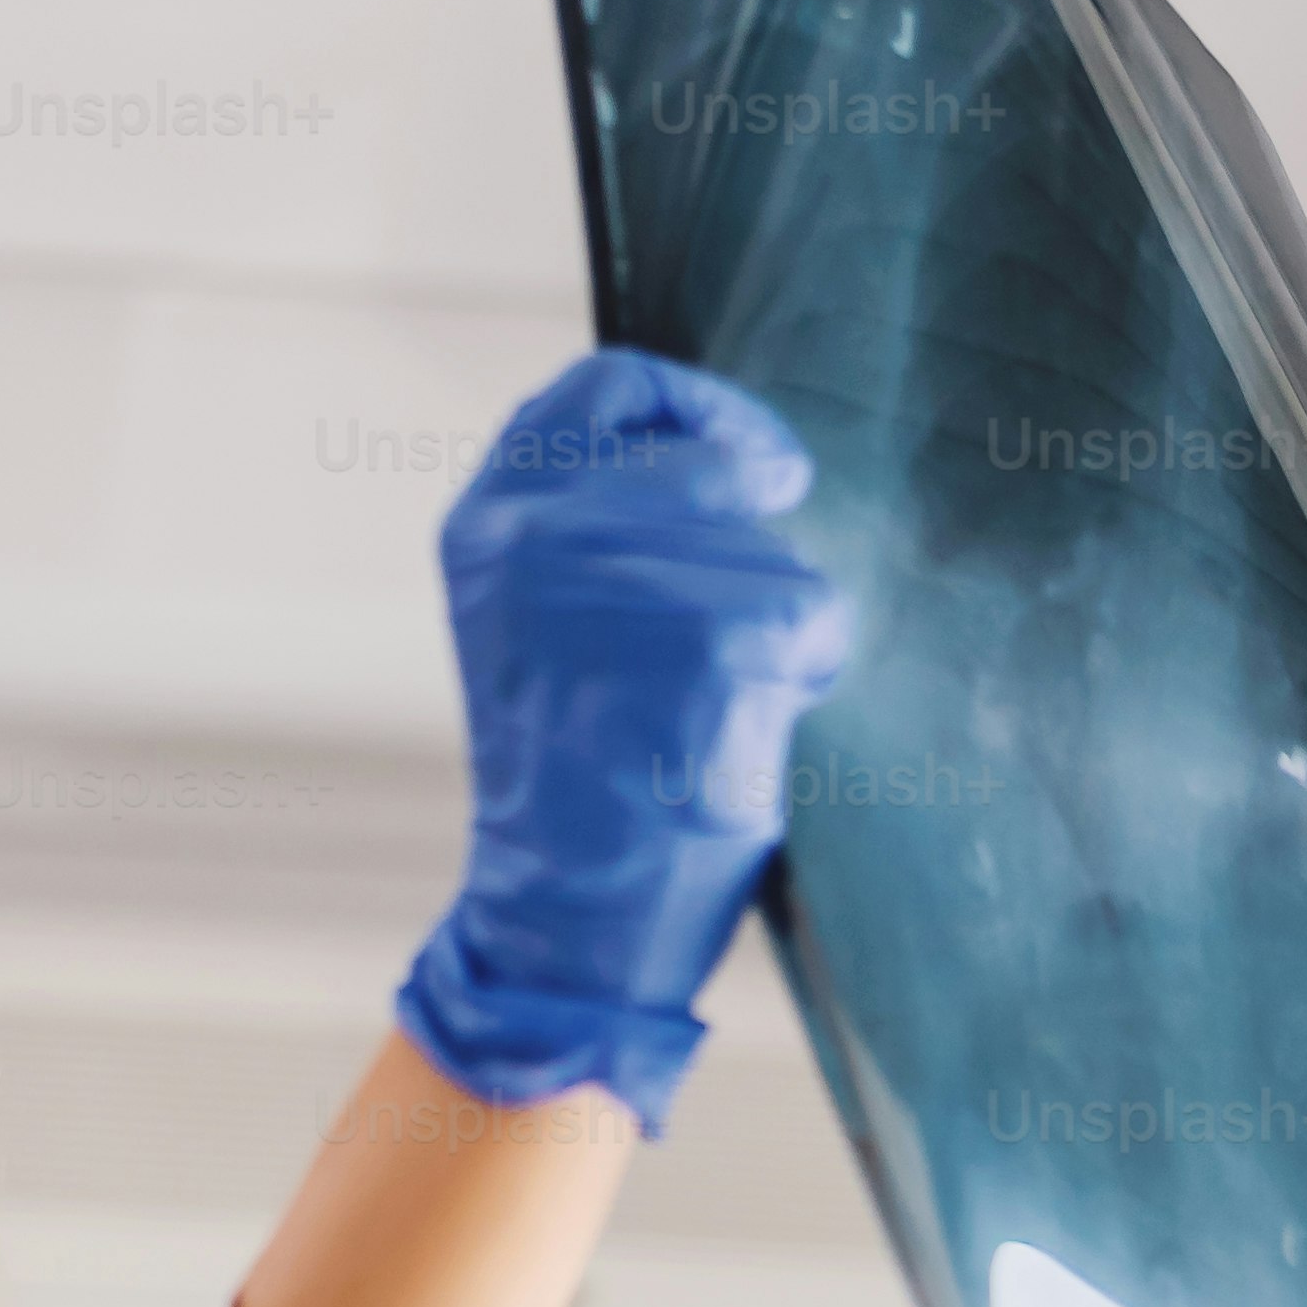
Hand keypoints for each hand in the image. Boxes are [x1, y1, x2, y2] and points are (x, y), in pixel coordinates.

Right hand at [392, 349, 854, 1132]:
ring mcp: (632, 575)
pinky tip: (750, 733)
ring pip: (775, 551)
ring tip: (716, 707)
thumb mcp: (536, 622)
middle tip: (755, 619)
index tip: (743, 462)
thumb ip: (587, 528)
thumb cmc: (569, 781)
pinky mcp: (722, 635)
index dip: (691, 409)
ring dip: (779, 622)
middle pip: (711, 468)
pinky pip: (816, 615)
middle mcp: (547, 527)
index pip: (604, 388)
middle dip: (753, 540)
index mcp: (490, 519)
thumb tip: (710, 456)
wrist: (568, 917)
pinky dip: (811, 673)